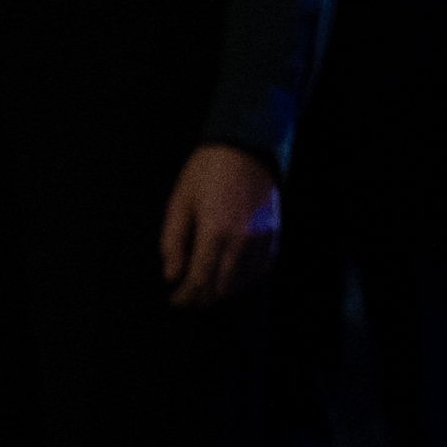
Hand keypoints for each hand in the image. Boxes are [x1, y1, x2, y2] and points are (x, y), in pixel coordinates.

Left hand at [155, 146, 277, 310]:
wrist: (246, 145)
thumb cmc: (206, 172)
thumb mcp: (179, 203)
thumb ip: (172, 243)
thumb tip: (172, 275)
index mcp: (214, 232)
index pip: (199, 280)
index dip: (185, 297)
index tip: (175, 301)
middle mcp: (241, 239)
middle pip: (222, 286)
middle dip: (203, 299)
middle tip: (189, 300)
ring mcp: (262, 236)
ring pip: (244, 281)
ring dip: (225, 291)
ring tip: (208, 293)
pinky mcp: (274, 230)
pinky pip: (263, 266)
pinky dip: (247, 279)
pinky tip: (234, 279)